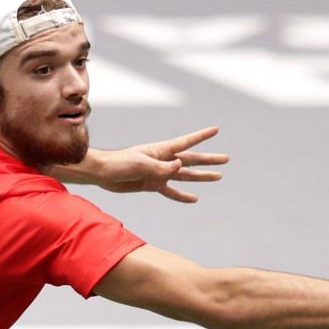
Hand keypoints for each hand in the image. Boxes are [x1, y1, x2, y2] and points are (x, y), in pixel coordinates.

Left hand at [90, 127, 228, 201]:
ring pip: (185, 176)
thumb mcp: (141, 164)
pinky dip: (182, 196)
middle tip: (226, 159)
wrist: (102, 174)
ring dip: (201, 176)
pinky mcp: (153, 185)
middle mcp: (163, 160)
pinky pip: (171, 192)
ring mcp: (159, 173)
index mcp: (161, 150)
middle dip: (208, 160)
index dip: (201, 136)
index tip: (216, 130)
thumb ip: (161, 166)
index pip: (186, 142)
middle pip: (191, 160)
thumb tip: (180, 166)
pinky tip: (194, 199)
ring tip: (218, 177)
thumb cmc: (119, 163)